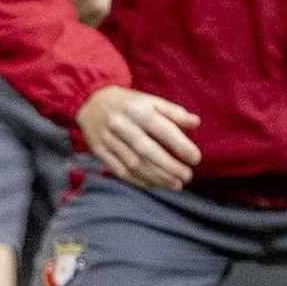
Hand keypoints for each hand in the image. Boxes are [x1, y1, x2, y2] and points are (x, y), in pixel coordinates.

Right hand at [76, 85, 200, 192]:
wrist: (90, 101)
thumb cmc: (129, 103)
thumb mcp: (151, 100)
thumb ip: (174, 112)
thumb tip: (196, 122)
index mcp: (138, 109)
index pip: (162, 129)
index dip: (180, 145)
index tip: (196, 158)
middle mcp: (122, 124)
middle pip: (147, 150)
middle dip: (169, 167)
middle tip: (187, 176)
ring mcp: (108, 139)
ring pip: (134, 164)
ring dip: (157, 177)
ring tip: (176, 185)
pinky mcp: (99, 152)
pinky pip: (120, 171)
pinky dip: (139, 181)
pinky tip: (154, 185)